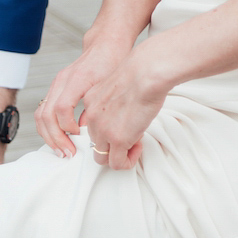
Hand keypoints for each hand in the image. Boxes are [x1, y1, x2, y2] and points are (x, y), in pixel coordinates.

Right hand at [35, 30, 135, 156]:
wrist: (105, 45)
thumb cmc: (113, 61)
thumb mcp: (111, 84)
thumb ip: (98, 106)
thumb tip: (87, 131)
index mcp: (77, 78)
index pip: (62, 108)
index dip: (67, 127)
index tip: (79, 137)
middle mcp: (62, 80)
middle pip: (46, 114)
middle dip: (55, 138)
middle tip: (67, 153)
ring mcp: (56, 84)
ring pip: (41, 114)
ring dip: (48, 135)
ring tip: (61, 149)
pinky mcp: (56, 88)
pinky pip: (44, 111)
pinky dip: (48, 127)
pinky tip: (60, 138)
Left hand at [73, 46, 166, 171]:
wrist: (147, 73)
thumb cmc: (140, 74)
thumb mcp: (118, 86)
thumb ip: (114, 102)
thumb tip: (124, 114)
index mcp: (91, 102)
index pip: (92, 127)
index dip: (109, 131)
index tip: (122, 127)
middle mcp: (93, 117)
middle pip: (95, 144)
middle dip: (113, 145)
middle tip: (131, 135)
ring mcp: (104, 130)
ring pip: (102, 158)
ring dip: (119, 155)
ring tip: (135, 142)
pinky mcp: (118, 139)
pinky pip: (117, 164)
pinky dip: (128, 161)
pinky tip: (138, 146)